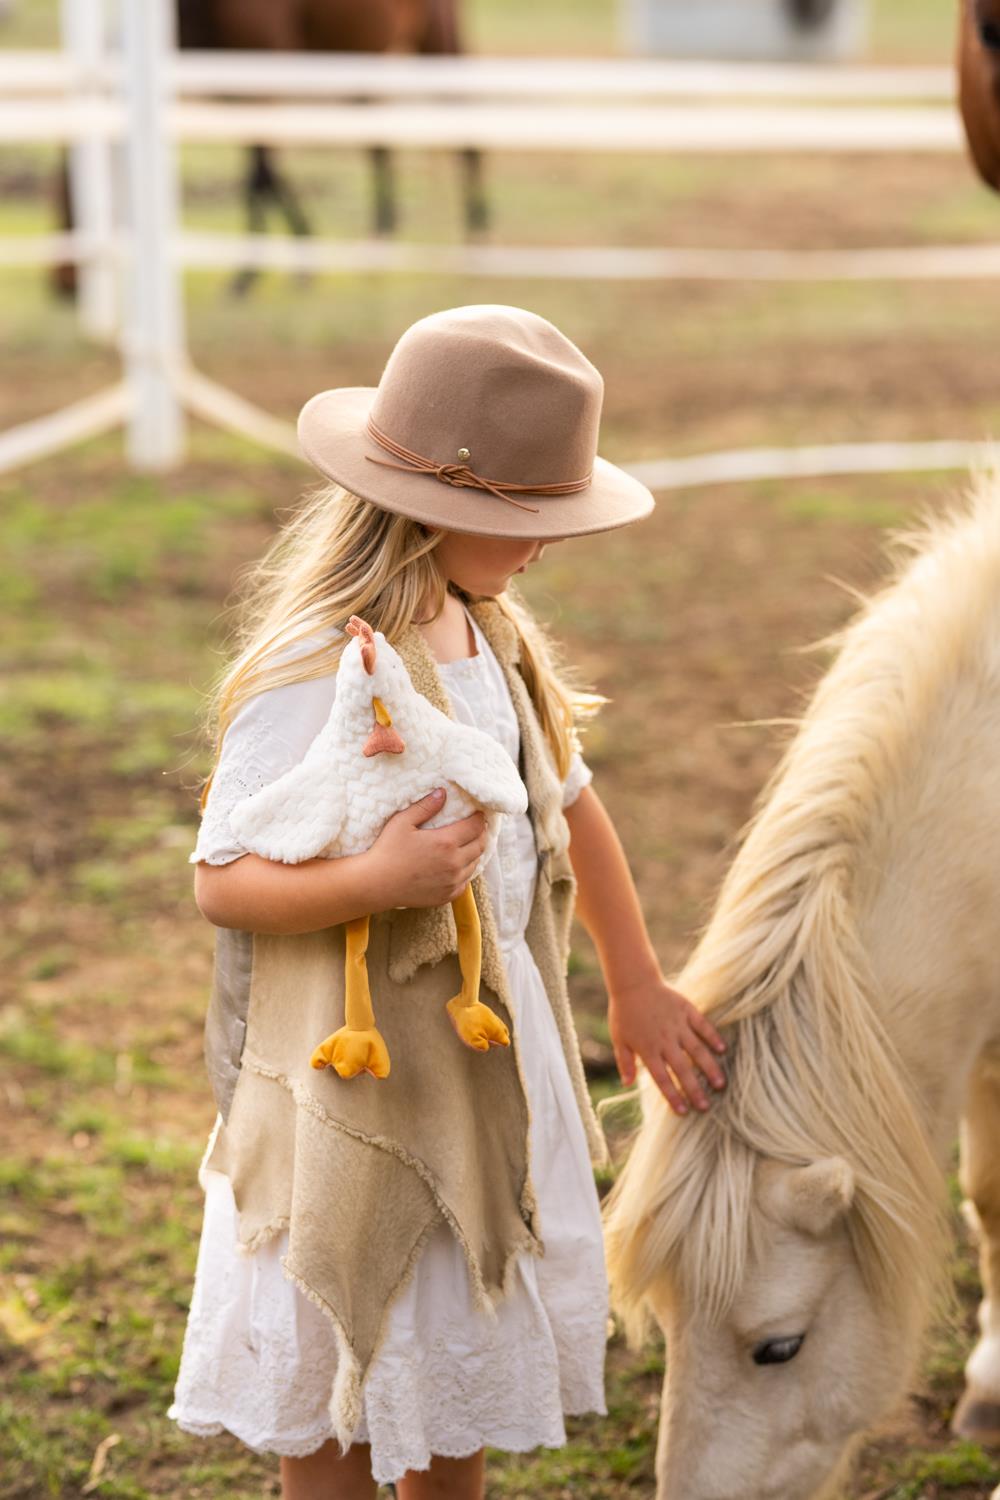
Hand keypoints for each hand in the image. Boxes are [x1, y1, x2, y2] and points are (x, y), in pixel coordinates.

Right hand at [365, 789, 487, 909]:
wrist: (376, 884)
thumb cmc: (387, 850)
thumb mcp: (402, 822)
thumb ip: (425, 807)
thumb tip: (442, 793)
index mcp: (446, 842)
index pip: (475, 827)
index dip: (479, 818)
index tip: (478, 813)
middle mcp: (454, 863)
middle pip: (480, 845)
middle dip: (481, 834)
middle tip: (476, 827)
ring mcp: (452, 882)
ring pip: (475, 864)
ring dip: (474, 853)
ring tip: (467, 845)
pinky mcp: (447, 896)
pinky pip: (465, 882)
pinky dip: (465, 872)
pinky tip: (456, 865)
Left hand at [608, 975, 725, 1115]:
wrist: (633, 982)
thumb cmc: (624, 1012)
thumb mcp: (619, 1039)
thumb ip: (625, 1062)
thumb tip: (627, 1084)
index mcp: (648, 1049)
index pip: (661, 1078)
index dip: (672, 1095)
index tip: (683, 1111)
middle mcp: (665, 1040)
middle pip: (682, 1069)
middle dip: (694, 1089)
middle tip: (706, 1106)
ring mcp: (678, 1025)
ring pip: (696, 1050)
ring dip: (709, 1068)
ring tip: (720, 1084)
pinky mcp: (686, 1010)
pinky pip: (702, 1025)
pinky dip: (712, 1037)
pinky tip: (722, 1049)